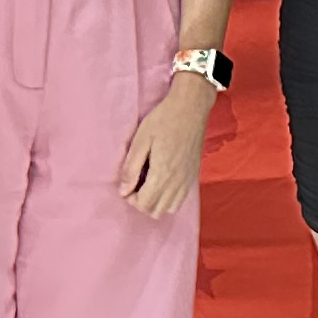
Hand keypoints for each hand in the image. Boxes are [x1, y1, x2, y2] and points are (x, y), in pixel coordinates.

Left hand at [115, 74, 217, 216]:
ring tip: (149, 185)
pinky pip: (182, 198)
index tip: (127, 184)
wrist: (191, 107)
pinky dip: (170, 198)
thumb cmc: (163, 120)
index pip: (144, 203)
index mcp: (162, 174)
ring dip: (157, 202)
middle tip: (136, 185)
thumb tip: (123, 191)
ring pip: (170, 207)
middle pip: (157, 210)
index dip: (131, 198)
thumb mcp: (140, 140)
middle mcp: (177, 181)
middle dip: (143, 202)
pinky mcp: (194, 174)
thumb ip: (131, 168)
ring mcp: (188, 179)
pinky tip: (163, 182)